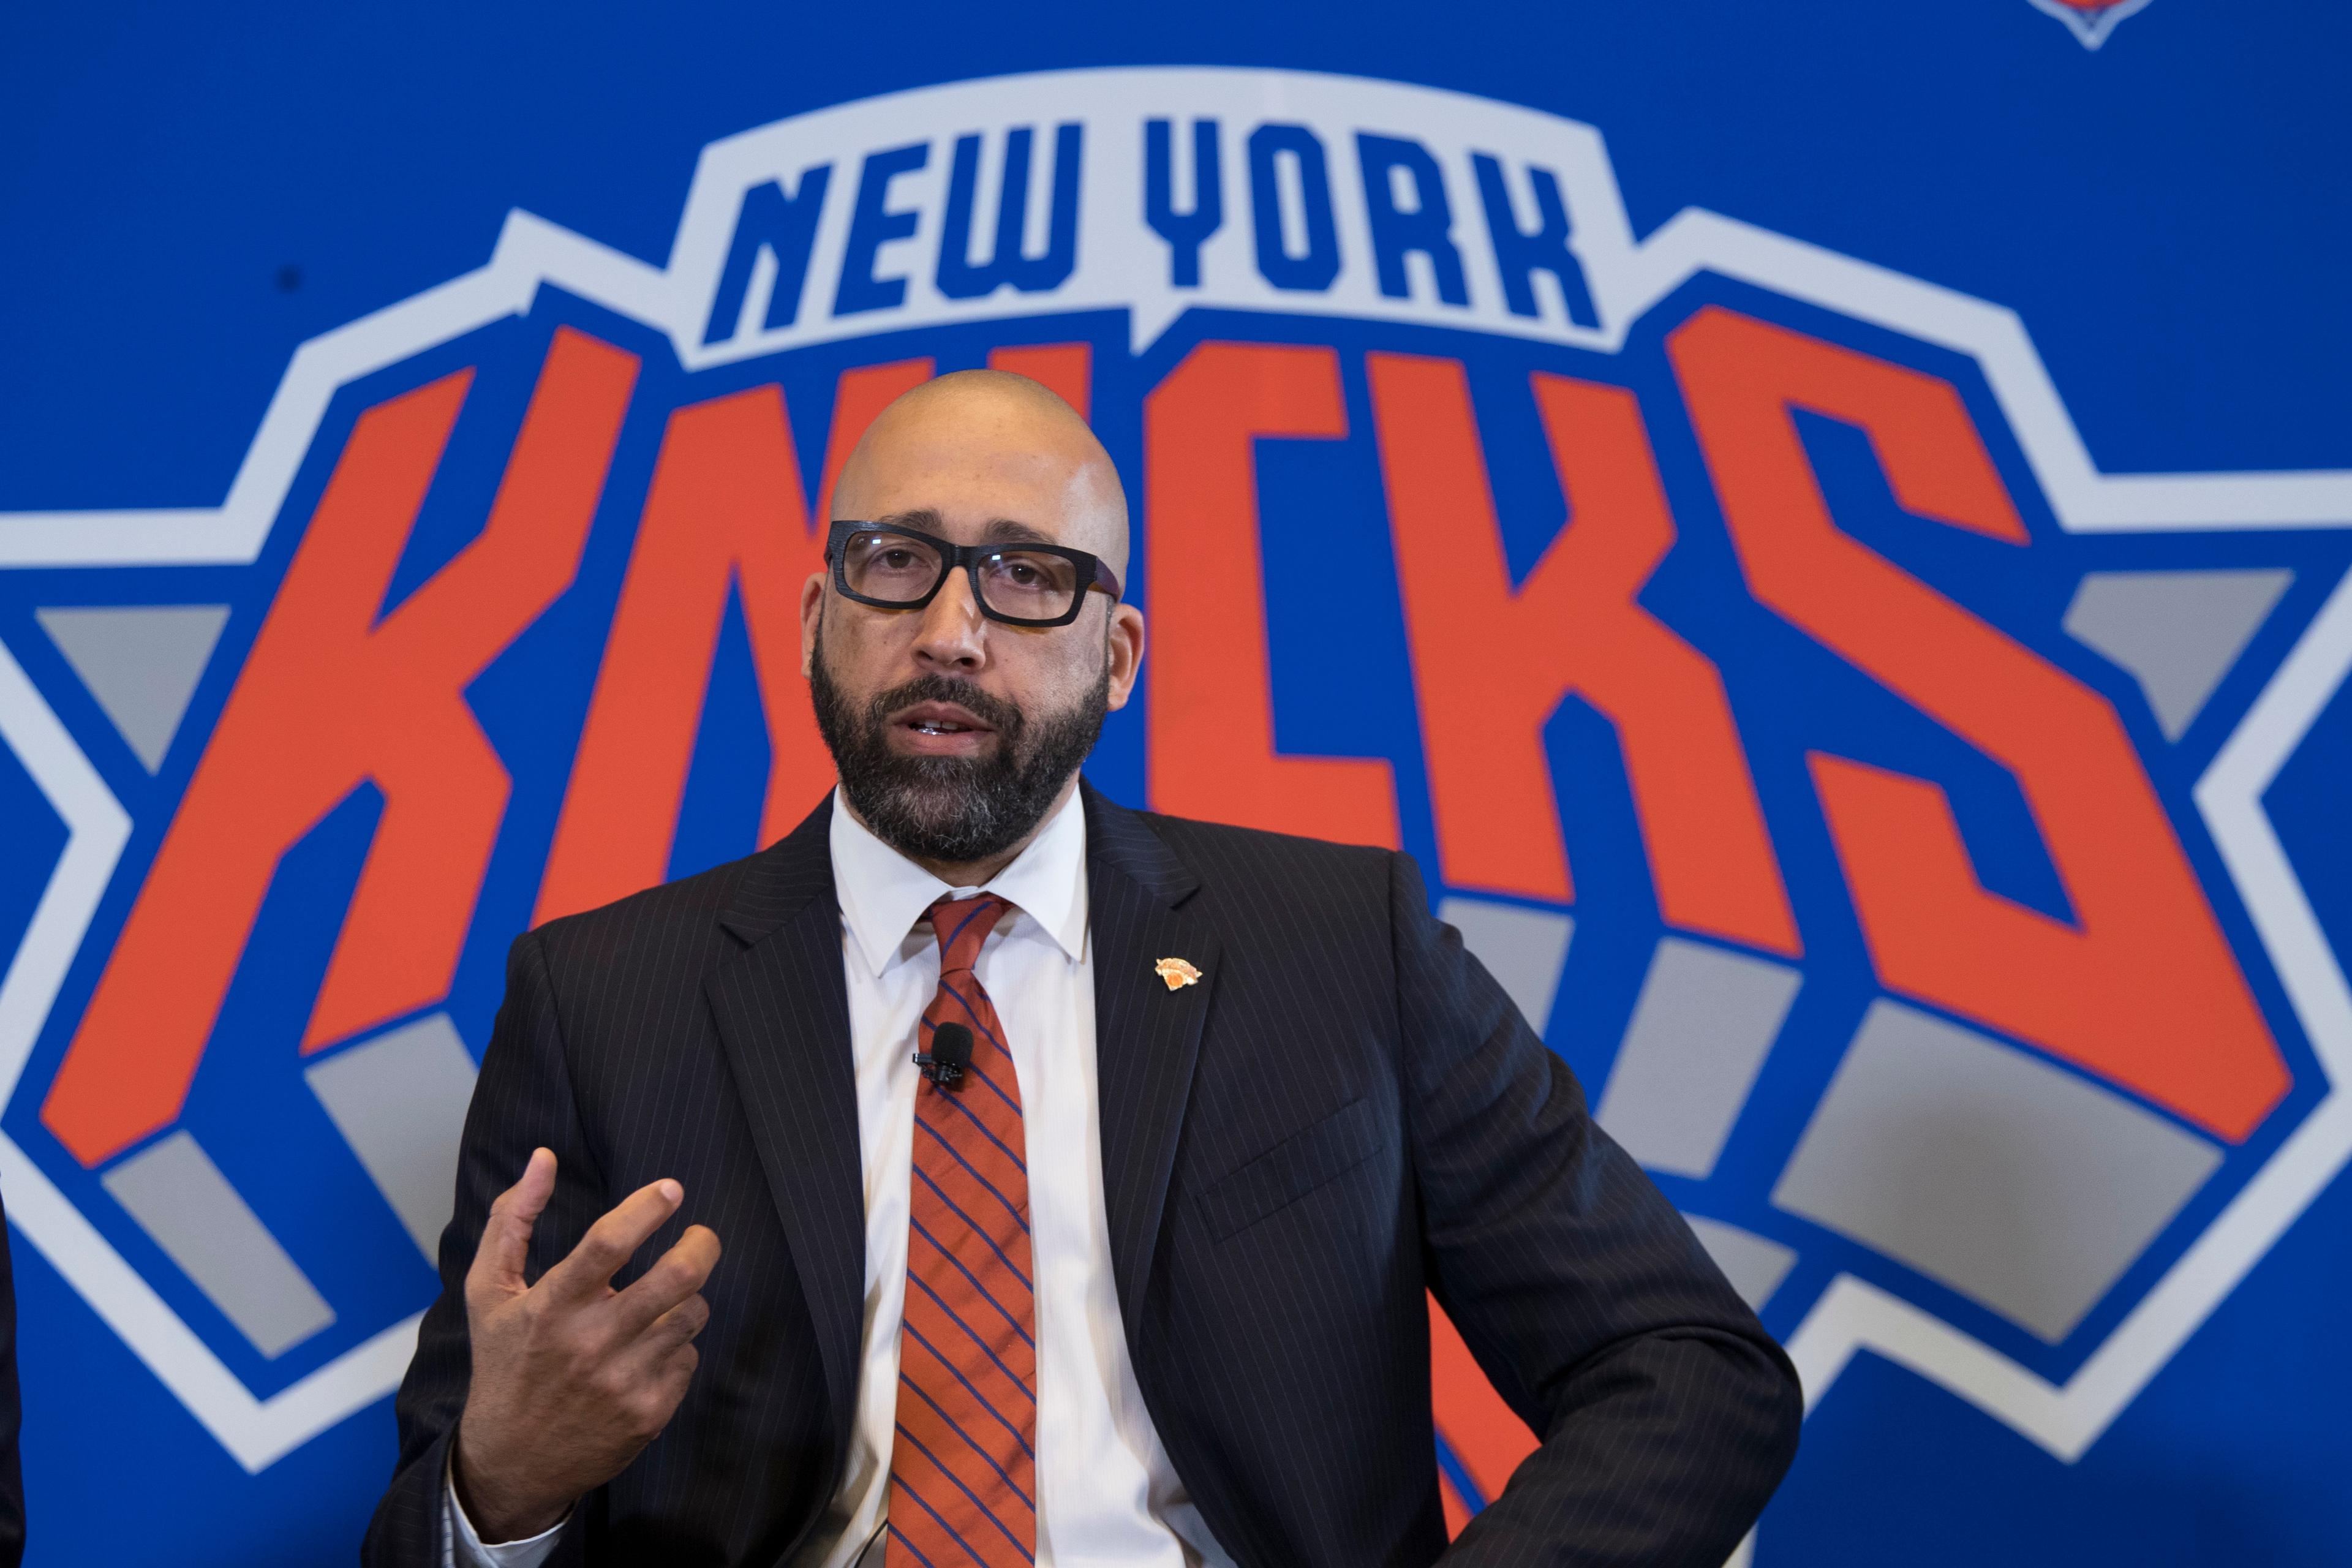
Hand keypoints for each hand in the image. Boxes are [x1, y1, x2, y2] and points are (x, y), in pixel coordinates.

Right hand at [451, 1148, 721, 1541]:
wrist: (512, 1461)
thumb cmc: (503, 1364)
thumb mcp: (488, 1292)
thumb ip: (512, 1219)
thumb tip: (542, 1158)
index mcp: (551, 1307)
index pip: (608, 1243)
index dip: (647, 1208)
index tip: (671, 1189)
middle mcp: (590, 1344)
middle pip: (676, 1278)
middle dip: (701, 1245)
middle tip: (699, 1237)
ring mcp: (623, 1381)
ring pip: (691, 1314)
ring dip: (686, 1298)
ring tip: (661, 1301)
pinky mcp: (649, 1412)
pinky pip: (688, 1357)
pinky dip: (675, 1346)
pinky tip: (644, 1353)